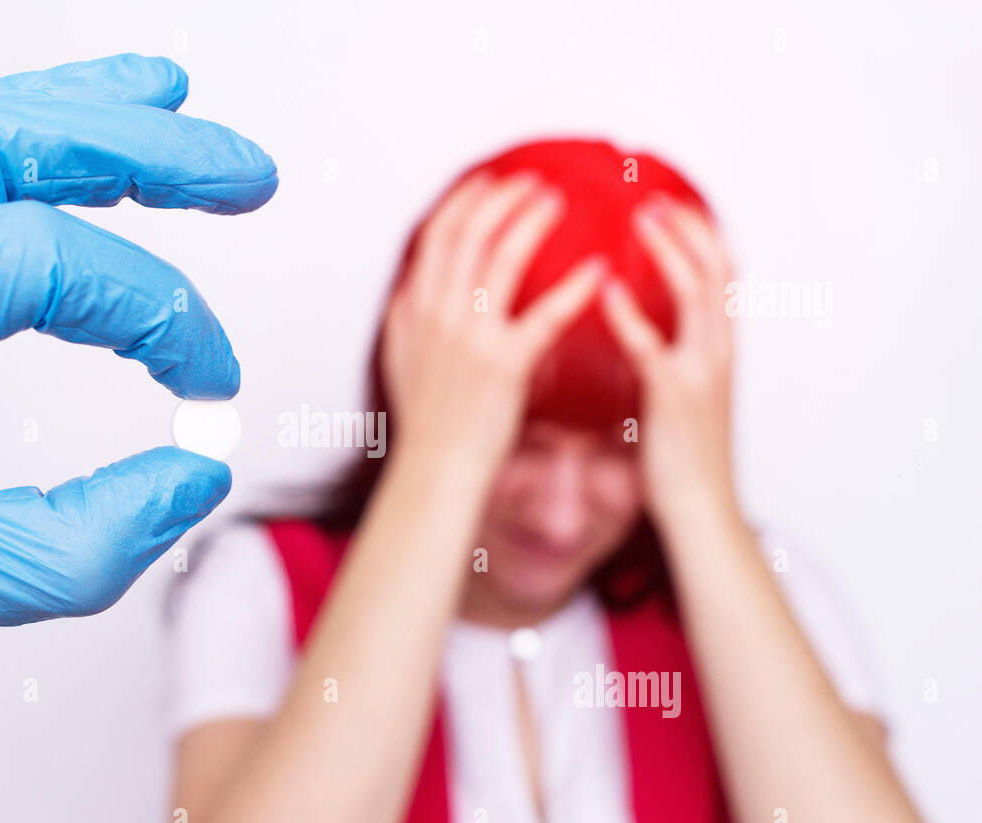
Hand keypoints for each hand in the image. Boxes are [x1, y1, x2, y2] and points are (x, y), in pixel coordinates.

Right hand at [383, 172, 606, 474]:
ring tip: (558, 203)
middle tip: (534, 182)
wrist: (437, 469)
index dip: (465, 200)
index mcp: (417, 310)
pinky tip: (595, 270)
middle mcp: (440, 315)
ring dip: (532, 221)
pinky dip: (572, 287)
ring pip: (502, 257)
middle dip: (503, 197)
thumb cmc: (426, 422)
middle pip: (471, 233)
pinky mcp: (505, 365)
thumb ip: (403, 318)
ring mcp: (471, 337)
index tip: (488, 180)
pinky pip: (544, 314)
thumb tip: (407, 288)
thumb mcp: (399, 360)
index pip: (438, 235)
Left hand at [600, 194, 736, 528]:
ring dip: (671, 252)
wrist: (701, 510)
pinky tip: (606, 290)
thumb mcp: (683, 396)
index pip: (724, 277)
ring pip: (698, 295)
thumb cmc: (681, 458)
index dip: (703, 236)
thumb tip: (648, 331)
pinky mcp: (675, 398)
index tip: (675, 205)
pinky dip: (631, 314)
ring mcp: (702, 373)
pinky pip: (654, 347)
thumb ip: (672, 358)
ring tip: (641, 221)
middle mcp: (719, 353)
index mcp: (720, 351)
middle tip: (653, 198)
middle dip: (689, 229)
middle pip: (717, 271)